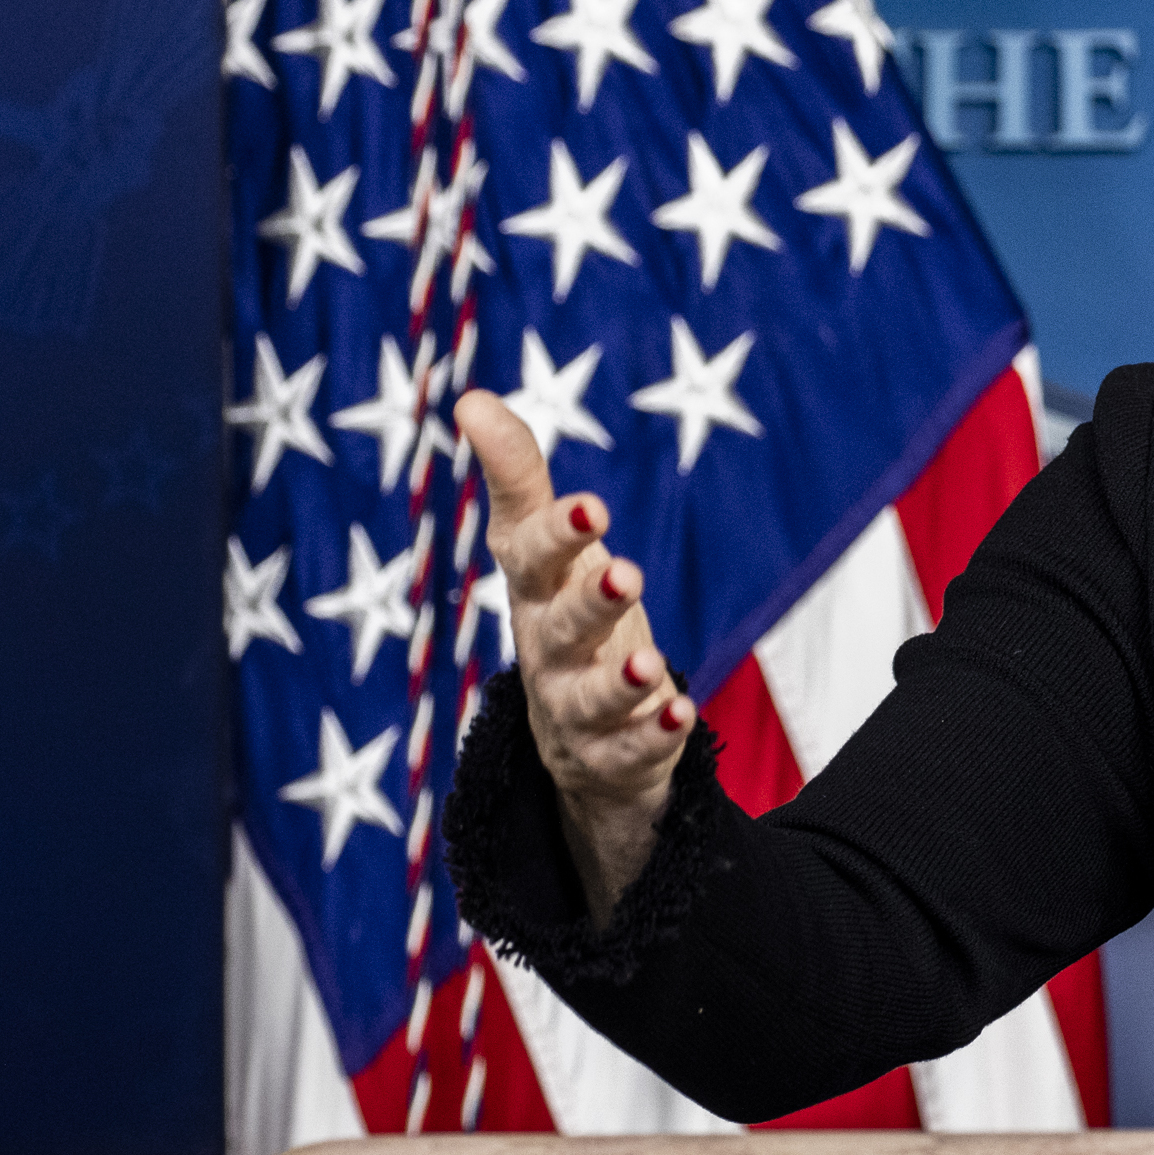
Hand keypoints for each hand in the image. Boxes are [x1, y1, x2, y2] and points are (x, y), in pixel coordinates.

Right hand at [455, 389, 691, 924]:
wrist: (581, 738)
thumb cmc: (566, 616)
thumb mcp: (548, 550)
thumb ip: (519, 479)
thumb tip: (471, 398)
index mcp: (535, 591)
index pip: (531, 555)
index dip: (556, 532)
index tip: (592, 505)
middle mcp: (547, 649)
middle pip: (561, 627)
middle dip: (591, 603)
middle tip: (628, 575)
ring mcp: (575, 709)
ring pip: (592, 698)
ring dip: (620, 682)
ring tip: (651, 664)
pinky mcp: (612, 756)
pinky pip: (630, 751)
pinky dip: (653, 734)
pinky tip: (681, 714)